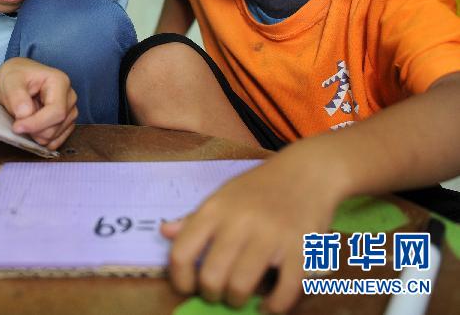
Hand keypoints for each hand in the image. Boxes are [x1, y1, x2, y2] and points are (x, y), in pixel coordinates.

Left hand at [0, 57, 76, 149]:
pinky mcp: (65, 123)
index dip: (37, 124)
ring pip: (55, 135)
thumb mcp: (9, 81)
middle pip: (57, 125)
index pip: (56, 111)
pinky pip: (56, 141)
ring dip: (36, 135)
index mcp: (60, 82)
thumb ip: (17, 96)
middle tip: (16, 124)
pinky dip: (41, 140)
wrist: (15, 81)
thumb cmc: (15, 77)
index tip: (17, 127)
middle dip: (35, 131)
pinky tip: (30, 131)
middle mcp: (69, 96)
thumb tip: (25, 114)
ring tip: (23, 121)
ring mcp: (69, 111)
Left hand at [161, 149, 339, 312]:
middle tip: (219, 293)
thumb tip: (165, 233)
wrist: (307, 171)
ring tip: (241, 297)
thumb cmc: (259, 187)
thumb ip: (194, 219)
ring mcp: (271, 235)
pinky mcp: (301, 247)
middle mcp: (239, 221)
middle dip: (212, 294)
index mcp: (214, 210)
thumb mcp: (222, 196)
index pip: (182, 252)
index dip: (179, 279)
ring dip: (238, 300)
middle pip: (212, 276)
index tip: (188, 287)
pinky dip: (275, 306)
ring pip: (242, 285)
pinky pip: (284, 289)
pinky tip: (269, 305)